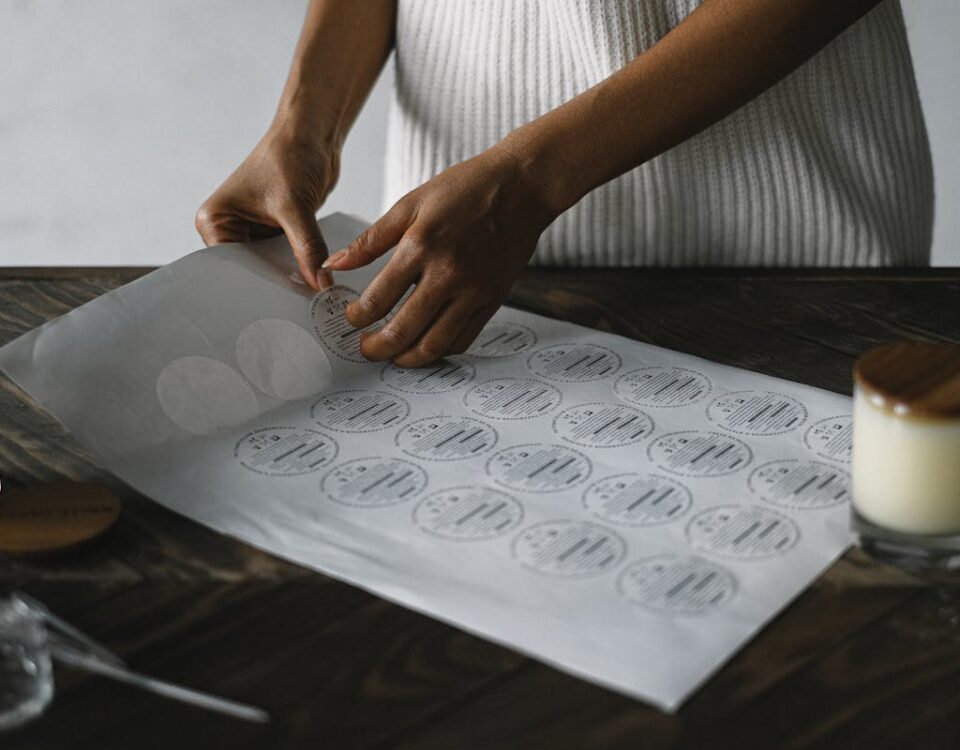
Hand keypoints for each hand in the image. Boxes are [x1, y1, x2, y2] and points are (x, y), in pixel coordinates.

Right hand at [195, 122, 339, 289]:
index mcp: (214, 220)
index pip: (230, 268)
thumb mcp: (296, 206)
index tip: (278, 305)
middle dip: (274, 284)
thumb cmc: (290, 154)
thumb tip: (320, 283)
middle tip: (297, 306)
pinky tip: (315, 281)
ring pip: (271, 268)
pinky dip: (301, 267)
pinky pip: (288, 259)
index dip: (255, 285)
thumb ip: (307, 248)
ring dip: (290, 277)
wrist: (312, 134)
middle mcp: (229, 229)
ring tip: (308, 298)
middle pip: (250, 271)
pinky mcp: (276, 232)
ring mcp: (252, 232)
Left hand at [323, 145, 555, 366]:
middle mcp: (448, 274)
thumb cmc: (466, 188)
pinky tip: (426, 344)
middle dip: (376, 348)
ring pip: (434, 344)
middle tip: (366, 348)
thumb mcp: (411, 204)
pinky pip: (463, 339)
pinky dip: (441, 350)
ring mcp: (473, 291)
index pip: (378, 299)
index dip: (358, 317)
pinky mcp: (492, 300)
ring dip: (407, 358)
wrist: (523, 187)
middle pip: (403, 330)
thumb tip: (335, 264)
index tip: (352, 319)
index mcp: (420, 246)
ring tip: (394, 355)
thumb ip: (371, 240)